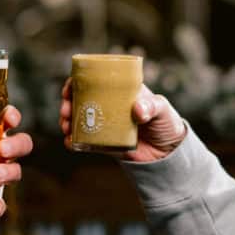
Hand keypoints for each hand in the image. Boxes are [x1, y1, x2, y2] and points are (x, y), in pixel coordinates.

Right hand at [59, 80, 186, 163]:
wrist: (169, 153)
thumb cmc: (167, 123)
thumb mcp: (163, 109)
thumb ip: (152, 107)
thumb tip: (137, 110)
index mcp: (120, 92)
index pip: (94, 81)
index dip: (77, 82)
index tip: (69, 87)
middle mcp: (109, 106)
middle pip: (80, 100)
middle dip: (67, 103)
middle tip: (65, 110)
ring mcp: (105, 124)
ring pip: (78, 119)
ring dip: (67, 121)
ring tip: (66, 126)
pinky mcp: (104, 143)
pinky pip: (84, 141)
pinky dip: (74, 141)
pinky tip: (70, 141)